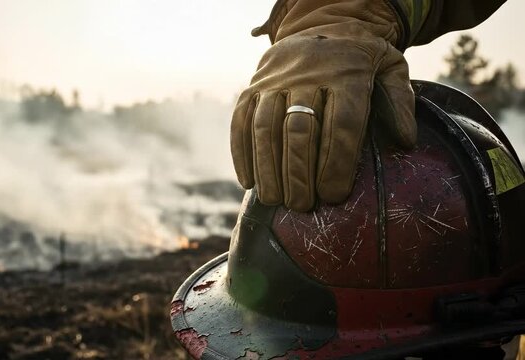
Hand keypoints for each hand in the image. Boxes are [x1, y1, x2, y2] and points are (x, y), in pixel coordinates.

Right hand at [230, 2, 415, 211]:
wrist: (323, 23)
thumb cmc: (360, 59)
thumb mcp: (391, 68)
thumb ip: (400, 102)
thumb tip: (405, 142)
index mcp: (348, 73)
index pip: (341, 125)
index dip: (336, 165)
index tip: (333, 196)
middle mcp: (308, 74)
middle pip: (300, 130)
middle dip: (299, 174)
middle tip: (302, 206)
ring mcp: (275, 79)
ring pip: (266, 127)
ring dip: (268, 169)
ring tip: (275, 201)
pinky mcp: (253, 85)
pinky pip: (241, 121)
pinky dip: (241, 153)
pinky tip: (249, 181)